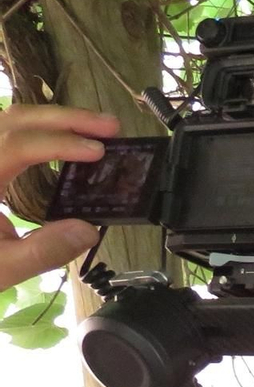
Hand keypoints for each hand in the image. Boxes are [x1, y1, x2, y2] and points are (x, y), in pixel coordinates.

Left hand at [0, 104, 119, 290]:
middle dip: (65, 118)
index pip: (16, 144)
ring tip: (98, 129)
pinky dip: (43, 131)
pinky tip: (69, 140)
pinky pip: (9, 133)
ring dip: (56, 120)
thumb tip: (89, 230)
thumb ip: (43, 250)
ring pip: (11, 119)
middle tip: (111, 126)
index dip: (59, 143)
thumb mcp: (2, 267)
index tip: (99, 151)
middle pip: (15, 119)